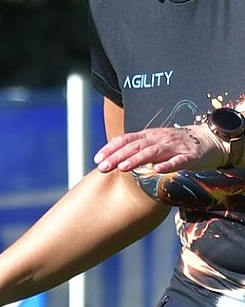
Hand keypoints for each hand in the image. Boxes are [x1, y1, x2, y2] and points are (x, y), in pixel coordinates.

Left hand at [94, 124, 225, 173]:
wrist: (210, 139)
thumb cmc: (176, 144)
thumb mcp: (153, 143)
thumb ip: (135, 148)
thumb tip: (111, 157)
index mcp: (149, 136)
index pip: (126, 140)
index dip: (111, 148)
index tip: (96, 159)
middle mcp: (160, 139)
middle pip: (136, 146)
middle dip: (117, 156)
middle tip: (102, 167)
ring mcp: (175, 147)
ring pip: (153, 152)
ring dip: (137, 159)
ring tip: (123, 168)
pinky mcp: (191, 156)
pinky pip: (179, 160)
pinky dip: (168, 165)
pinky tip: (157, 171)